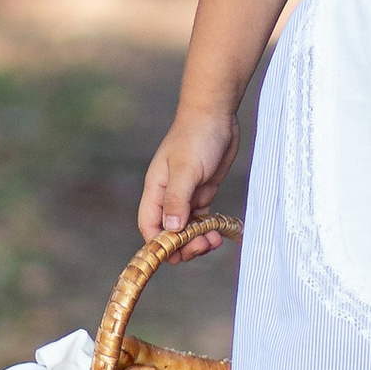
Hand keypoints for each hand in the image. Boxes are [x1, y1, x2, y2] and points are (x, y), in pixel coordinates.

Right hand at [139, 107, 236, 245]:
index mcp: (156, 188)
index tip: (174, 256)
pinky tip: (221, 232)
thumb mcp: (186, 168)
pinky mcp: (203, 190)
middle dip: (183, 244)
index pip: (149, 225)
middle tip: (202, 247)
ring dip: (198, 239)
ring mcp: (186, 192)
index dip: (158, 244)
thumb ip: (178, 199)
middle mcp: (168, 194)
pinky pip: (202, 218)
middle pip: (169, 231)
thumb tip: (171, 230)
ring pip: (187, 227)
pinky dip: (209, 228)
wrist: (217, 113)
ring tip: (215, 241)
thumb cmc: (196, 136)